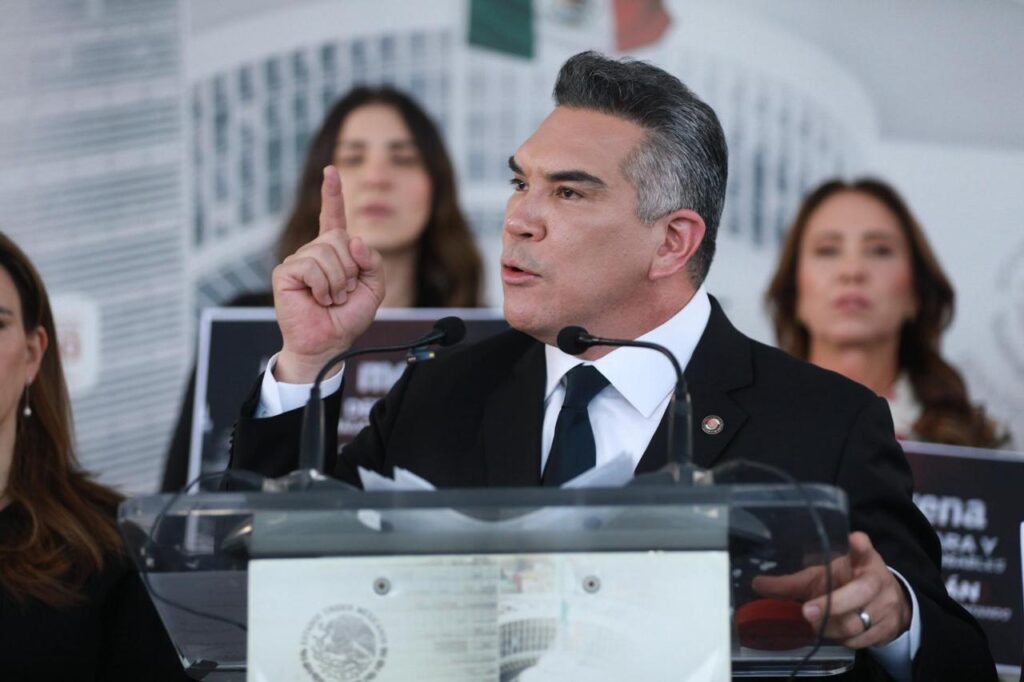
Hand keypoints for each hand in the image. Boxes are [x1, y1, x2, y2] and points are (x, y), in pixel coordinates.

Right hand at [272, 166, 384, 382]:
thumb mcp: (374, 288)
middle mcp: (314, 252)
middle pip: (339, 238)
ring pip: (327, 252)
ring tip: (331, 299)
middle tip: (343, 292)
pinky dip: (323, 286)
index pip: (333, 217)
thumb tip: (351, 239)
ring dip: (338, 281)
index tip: (331, 170)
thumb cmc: (347, 318)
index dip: (332, 194)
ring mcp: (298, 260)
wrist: (328, 343)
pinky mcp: (285, 272)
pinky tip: (318, 300)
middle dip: (350, 268)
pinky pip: (311, 266)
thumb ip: (372, 261)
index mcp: (334, 252)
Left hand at [751, 532, 911, 648]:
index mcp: (862, 560)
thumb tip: (757, 584)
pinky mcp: (888, 627)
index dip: (860, 546)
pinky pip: (861, 639)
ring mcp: (886, 605)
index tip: (855, 540)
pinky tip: (833, 632)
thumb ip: (792, 582)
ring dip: (831, 626)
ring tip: (815, 622)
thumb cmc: (846, 584)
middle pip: (860, 592)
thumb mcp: (820, 577)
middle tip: (807, 611)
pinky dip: (843, 639)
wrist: (885, 607)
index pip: (864, 549)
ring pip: (857, 622)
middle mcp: (877, 580)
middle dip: (832, 604)